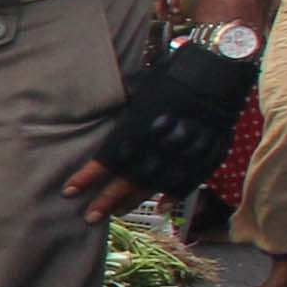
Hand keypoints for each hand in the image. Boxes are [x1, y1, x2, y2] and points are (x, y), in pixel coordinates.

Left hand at [63, 36, 256, 221]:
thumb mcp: (140, 85)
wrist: (218, 69)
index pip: (109, 158)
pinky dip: (175, 194)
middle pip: (129, 179)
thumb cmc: (173, 73)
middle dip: (107, 199)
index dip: (88, 176)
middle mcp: (161, 143)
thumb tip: (90, 106)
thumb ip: (119, 104)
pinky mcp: (208, 154)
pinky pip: (190, 181)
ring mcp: (186, 152)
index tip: (68, 191)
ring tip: (116, 213)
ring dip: (134, 200)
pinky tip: (162, 206)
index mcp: (140, 126)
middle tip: (89, 217)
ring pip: (155, 184)